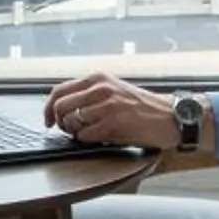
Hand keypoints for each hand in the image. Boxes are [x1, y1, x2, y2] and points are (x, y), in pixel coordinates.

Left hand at [42, 72, 177, 148]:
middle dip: (60, 122)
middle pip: (60, 107)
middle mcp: (100, 88)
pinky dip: (87, 140)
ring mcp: (107, 106)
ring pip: (70, 122)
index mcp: (98, 78)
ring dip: (74, 133)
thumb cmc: (143, 107)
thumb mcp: (114, 89)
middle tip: (69, 130)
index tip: (47, 120)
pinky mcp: (113, 124)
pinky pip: (85, 136)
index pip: (59, 90)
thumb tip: (61, 106)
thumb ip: (90, 93)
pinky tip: (100, 138)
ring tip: (88, 133)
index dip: (47, 108)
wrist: (171, 117)